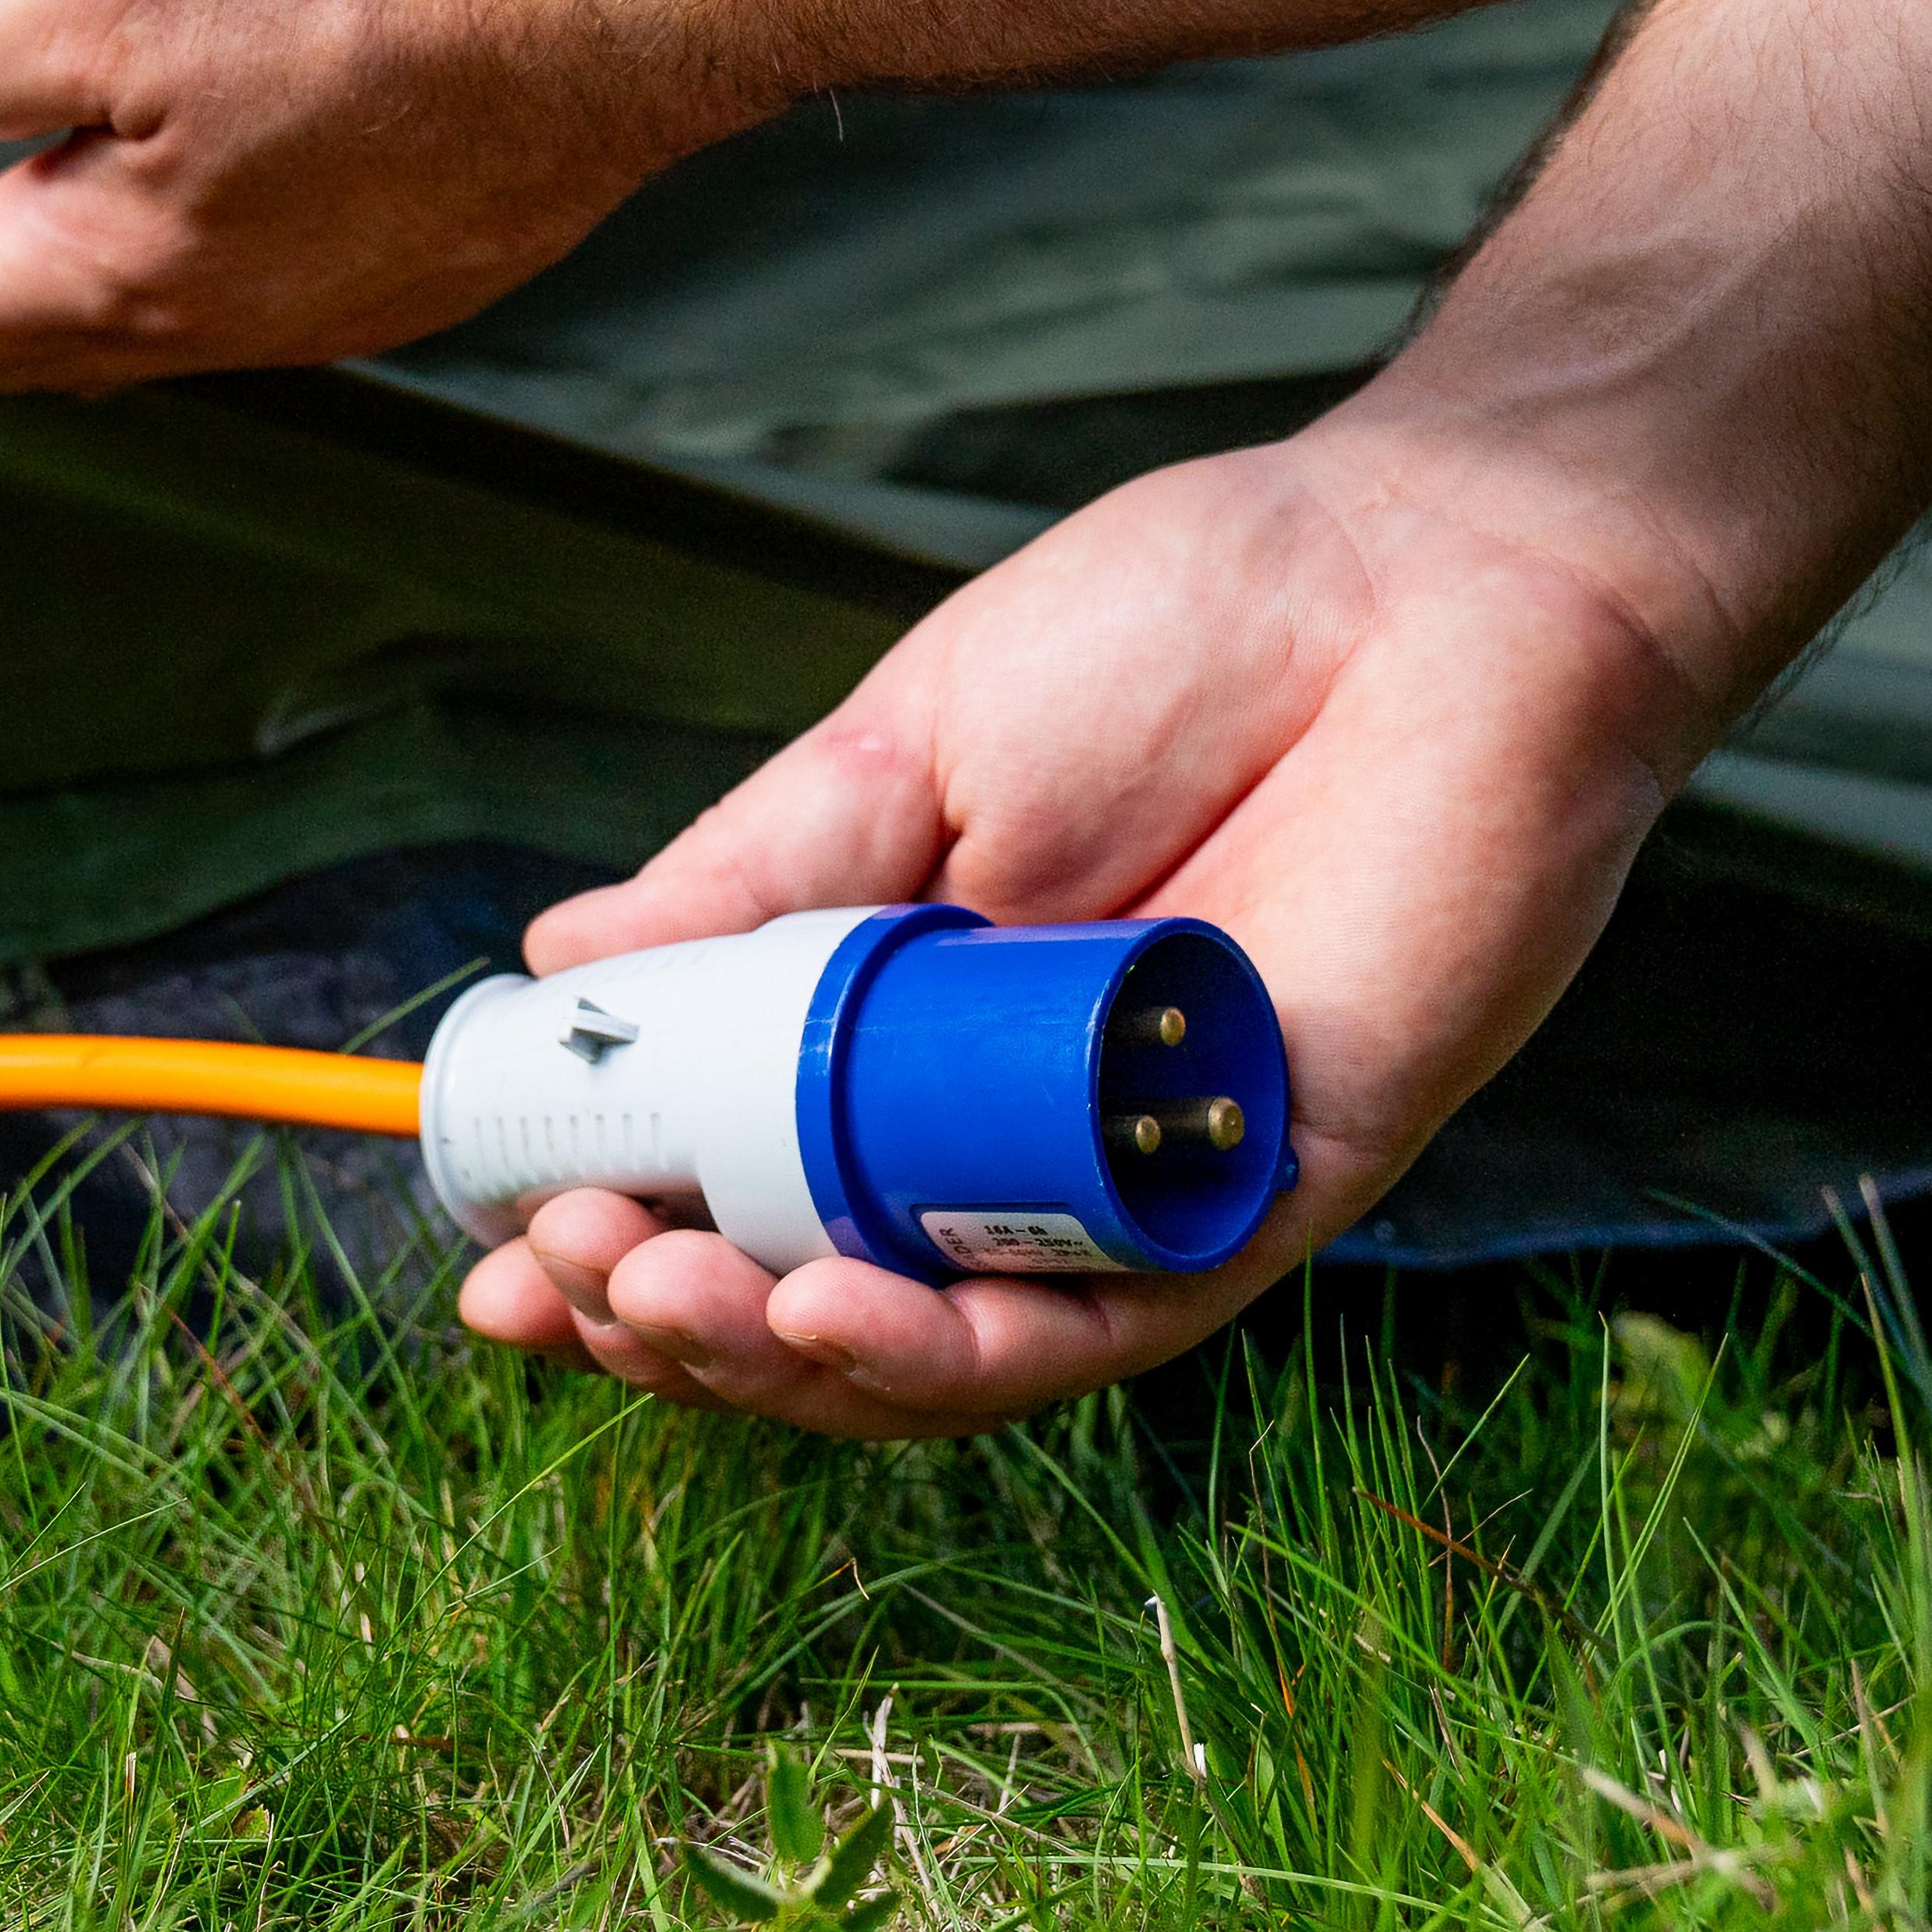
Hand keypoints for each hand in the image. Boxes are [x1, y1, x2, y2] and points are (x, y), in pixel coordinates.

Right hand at [458, 418, 1731, 1435]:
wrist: (1437, 574)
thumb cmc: (1196, 625)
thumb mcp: (909, 746)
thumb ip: (754, 883)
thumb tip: (558, 966)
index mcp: (919, 1032)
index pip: (744, 1191)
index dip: (616, 1245)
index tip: (494, 1257)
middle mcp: (1017, 1136)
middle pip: (816, 1298)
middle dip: (669, 1321)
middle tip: (560, 1283)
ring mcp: (1136, 1182)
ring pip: (941, 1354)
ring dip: (784, 1357)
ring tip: (667, 1307)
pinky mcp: (1261, 1202)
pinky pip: (1100, 1329)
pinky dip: (955, 1343)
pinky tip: (833, 1309)